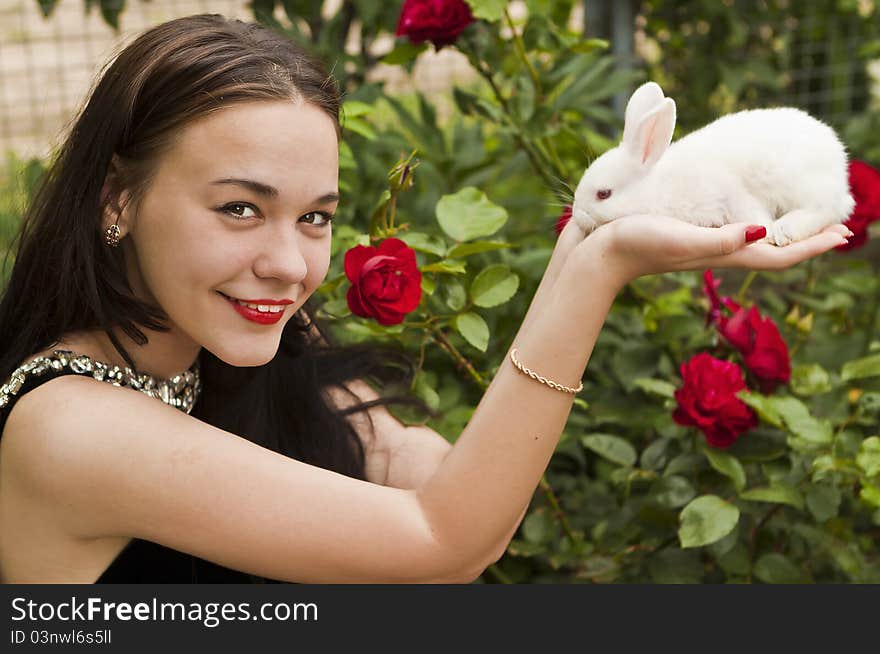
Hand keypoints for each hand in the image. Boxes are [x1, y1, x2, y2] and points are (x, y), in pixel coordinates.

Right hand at [575, 215, 852, 285]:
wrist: (592, 256)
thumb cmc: (633, 245)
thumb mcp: (679, 239)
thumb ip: (719, 239)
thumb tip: (761, 232)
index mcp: (719, 254)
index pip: (777, 254)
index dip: (811, 246)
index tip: (844, 235)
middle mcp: (712, 251)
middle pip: (769, 249)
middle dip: (802, 240)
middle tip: (831, 227)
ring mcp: (694, 244)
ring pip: (748, 240)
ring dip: (776, 232)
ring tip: (792, 218)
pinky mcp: (676, 233)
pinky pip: (722, 228)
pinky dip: (742, 221)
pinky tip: (736, 210)